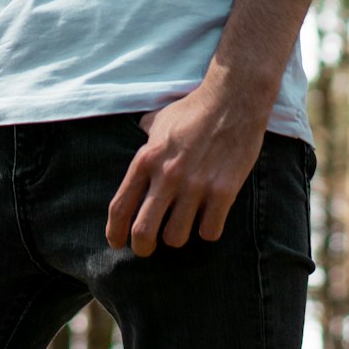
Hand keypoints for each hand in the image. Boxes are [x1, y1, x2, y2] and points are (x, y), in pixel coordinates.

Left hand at [105, 87, 266, 256]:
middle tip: (147, 248)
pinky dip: (207, 230)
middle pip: (143, 232)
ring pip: (176, 237)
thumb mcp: (160, 119)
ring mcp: (196, 186)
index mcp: (147, 158)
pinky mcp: (223, 192)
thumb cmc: (194, 109)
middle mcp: (167, 176)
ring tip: (183, 225)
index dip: (114, 231)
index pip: (120, 206)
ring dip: (178, 235)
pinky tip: (209, 218)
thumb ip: (146, 134)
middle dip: (142, 247)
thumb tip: (139, 134)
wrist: (233, 99)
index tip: (116, 242)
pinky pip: (209, 232)